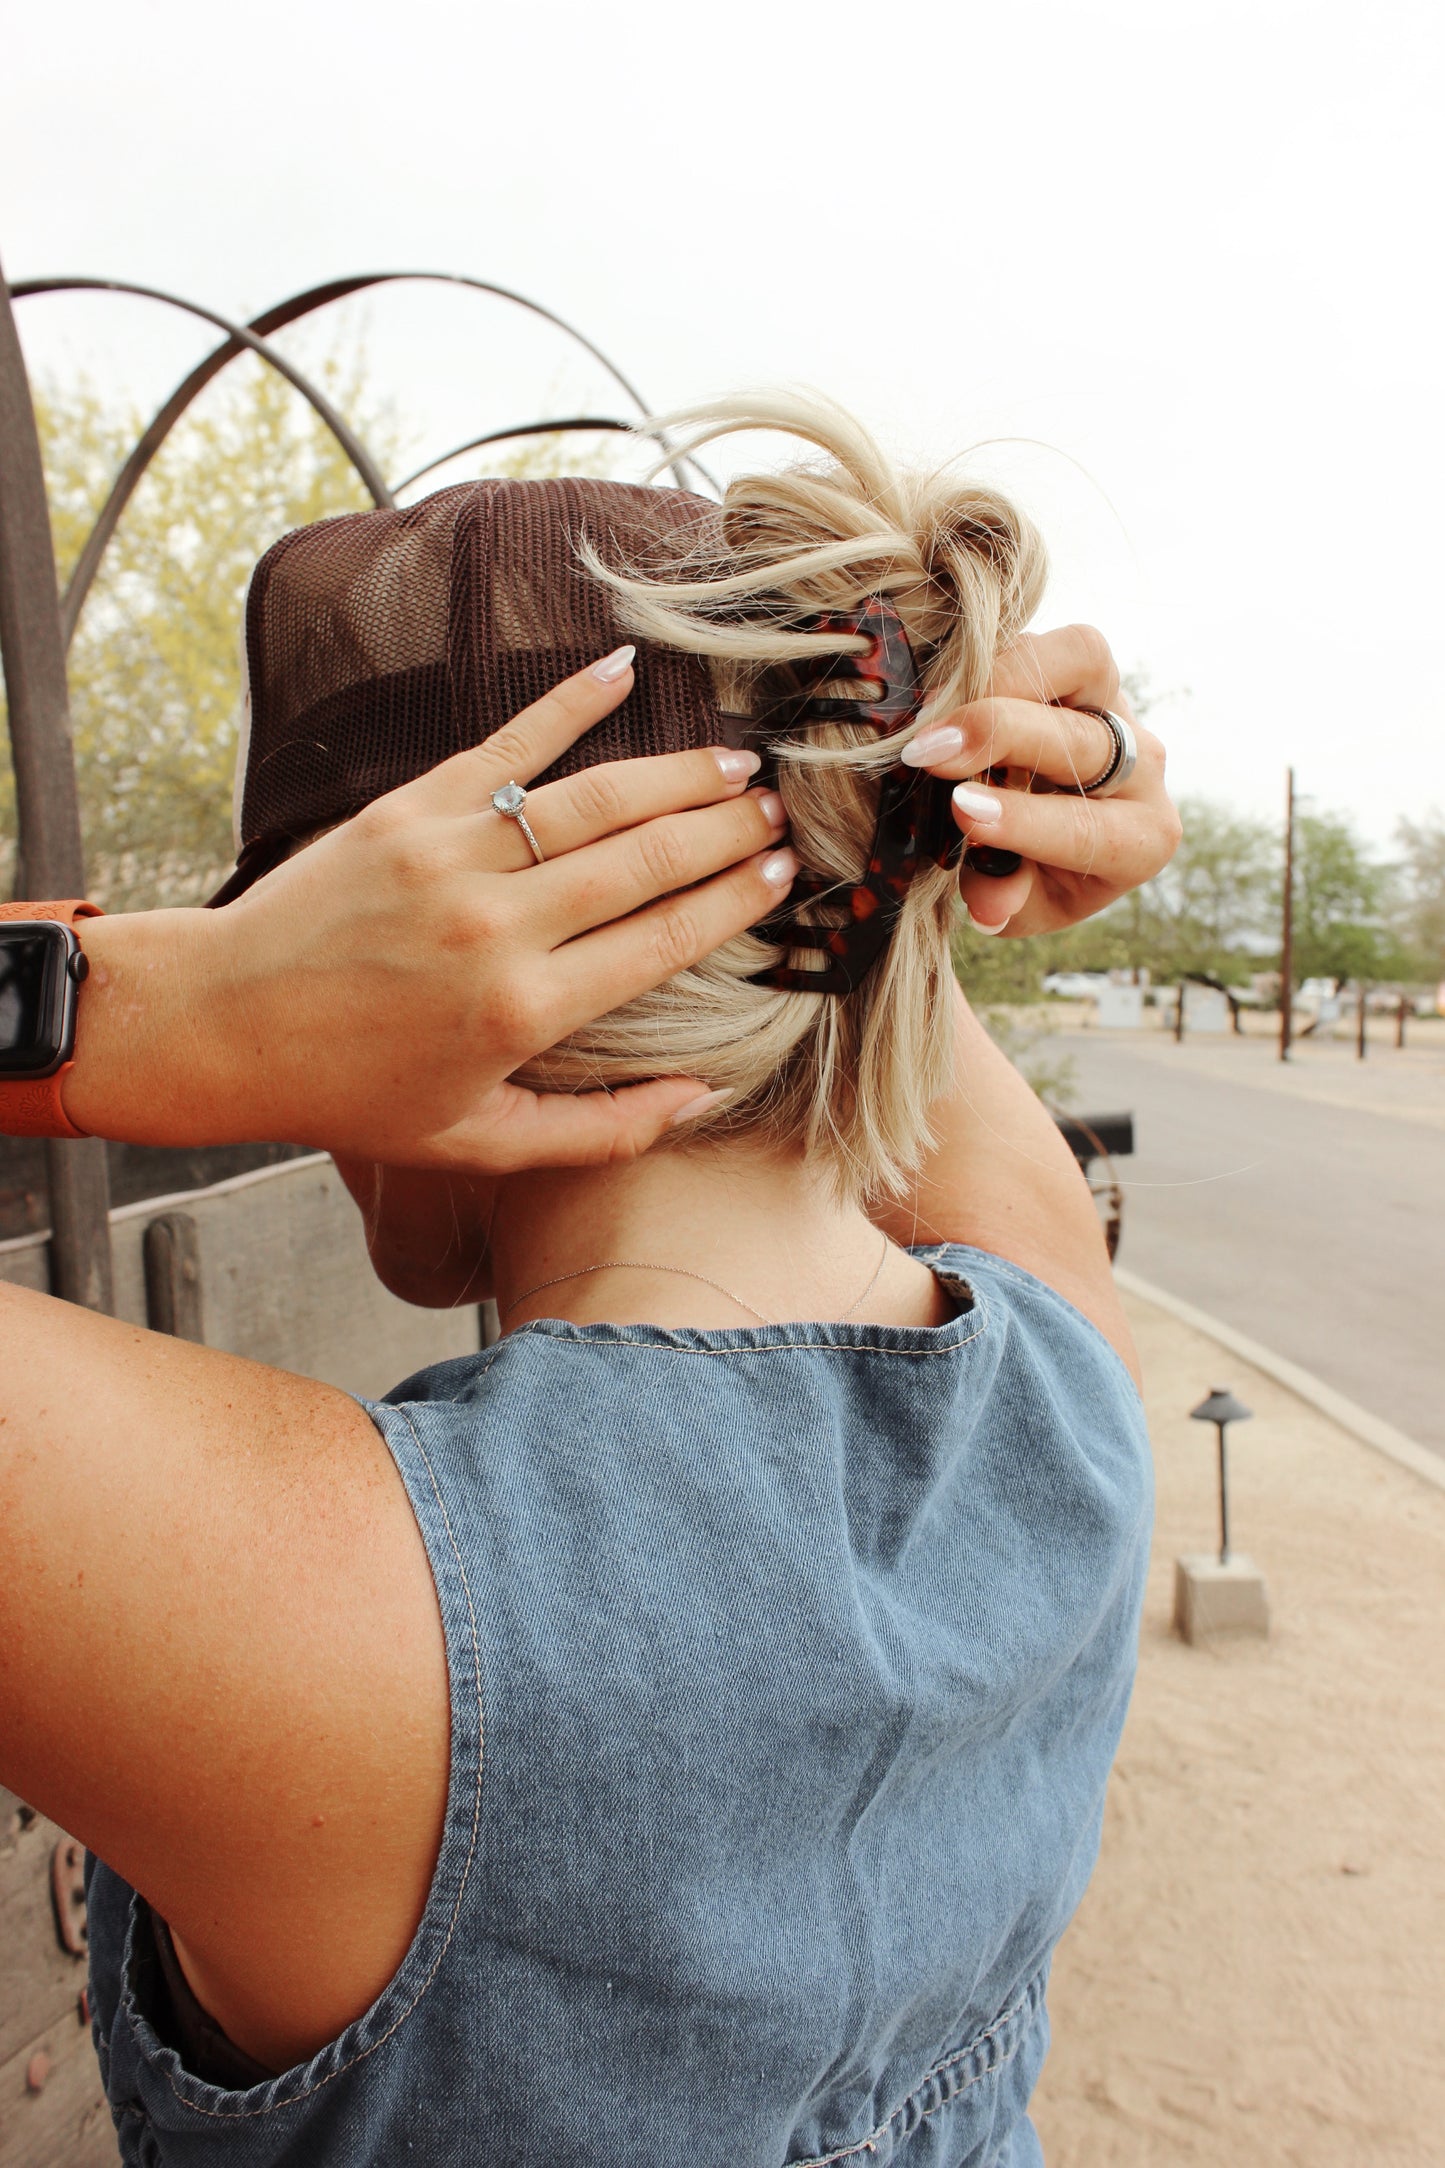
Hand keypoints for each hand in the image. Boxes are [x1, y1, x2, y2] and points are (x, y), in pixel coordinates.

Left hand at [67, 653, 798, 1169]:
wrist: (225, 1026)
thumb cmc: (353, 1093)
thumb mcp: (480, 1139)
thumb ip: (602, 1130)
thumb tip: (703, 1096)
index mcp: (525, 1011)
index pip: (665, 939)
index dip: (736, 901)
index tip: (783, 874)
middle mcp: (499, 927)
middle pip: (647, 859)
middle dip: (727, 828)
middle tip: (781, 810)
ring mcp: (451, 858)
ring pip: (593, 799)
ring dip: (675, 774)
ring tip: (736, 762)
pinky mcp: (406, 811)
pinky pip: (504, 745)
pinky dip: (565, 702)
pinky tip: (621, 668)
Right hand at [901, 625, 1180, 937]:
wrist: (1047, 825)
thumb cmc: (1032, 874)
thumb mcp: (1022, 907)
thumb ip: (1006, 899)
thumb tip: (988, 902)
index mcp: (1140, 840)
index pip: (1088, 829)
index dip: (1023, 820)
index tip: (960, 809)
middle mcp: (1142, 768)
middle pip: (1085, 740)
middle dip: (1002, 737)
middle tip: (929, 751)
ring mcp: (1118, 706)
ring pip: (1085, 661)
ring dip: (1004, 674)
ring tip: (935, 704)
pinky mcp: (1088, 665)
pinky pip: (1054, 639)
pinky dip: (996, 653)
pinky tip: (942, 682)